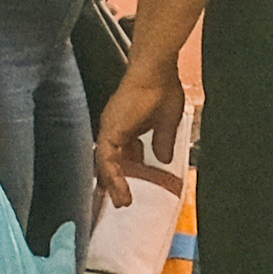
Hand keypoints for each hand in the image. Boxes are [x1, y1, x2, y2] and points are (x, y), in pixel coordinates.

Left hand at [92, 53, 183, 202]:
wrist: (157, 71)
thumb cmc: (163, 87)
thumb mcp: (167, 122)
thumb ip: (163, 142)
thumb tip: (163, 159)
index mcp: (126, 125)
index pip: (122, 154)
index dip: (126, 172)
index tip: (132, 187)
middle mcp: (114, 127)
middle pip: (109, 161)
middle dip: (115, 182)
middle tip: (121, 201)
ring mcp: (110, 128)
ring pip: (105, 163)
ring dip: (113, 184)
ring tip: (122, 201)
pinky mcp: (110, 129)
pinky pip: (106, 159)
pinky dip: (113, 176)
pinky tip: (121, 190)